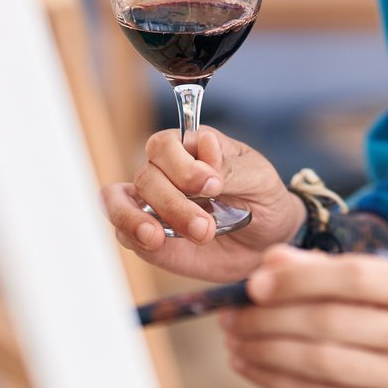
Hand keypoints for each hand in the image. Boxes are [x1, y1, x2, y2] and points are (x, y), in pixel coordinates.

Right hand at [101, 126, 304, 282]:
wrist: (268, 240)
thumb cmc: (264, 199)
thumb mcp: (259, 179)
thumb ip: (229, 167)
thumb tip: (203, 146)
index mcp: (191, 149)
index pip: (164, 145)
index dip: (182, 165)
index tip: (212, 185)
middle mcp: (166, 173)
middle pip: (146, 176)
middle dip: (173, 203)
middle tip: (206, 228)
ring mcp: (153, 204)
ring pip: (118, 200)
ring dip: (135, 218)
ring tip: (156, 237)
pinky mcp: (149, 236)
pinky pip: (122, 231)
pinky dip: (131, 234)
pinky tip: (154, 242)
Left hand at [220, 246, 387, 387]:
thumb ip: (331, 275)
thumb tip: (271, 262)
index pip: (357, 276)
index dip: (299, 278)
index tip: (254, 283)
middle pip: (333, 321)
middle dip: (270, 317)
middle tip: (231, 316)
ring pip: (323, 362)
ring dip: (267, 351)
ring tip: (235, 342)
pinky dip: (278, 381)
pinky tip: (252, 368)